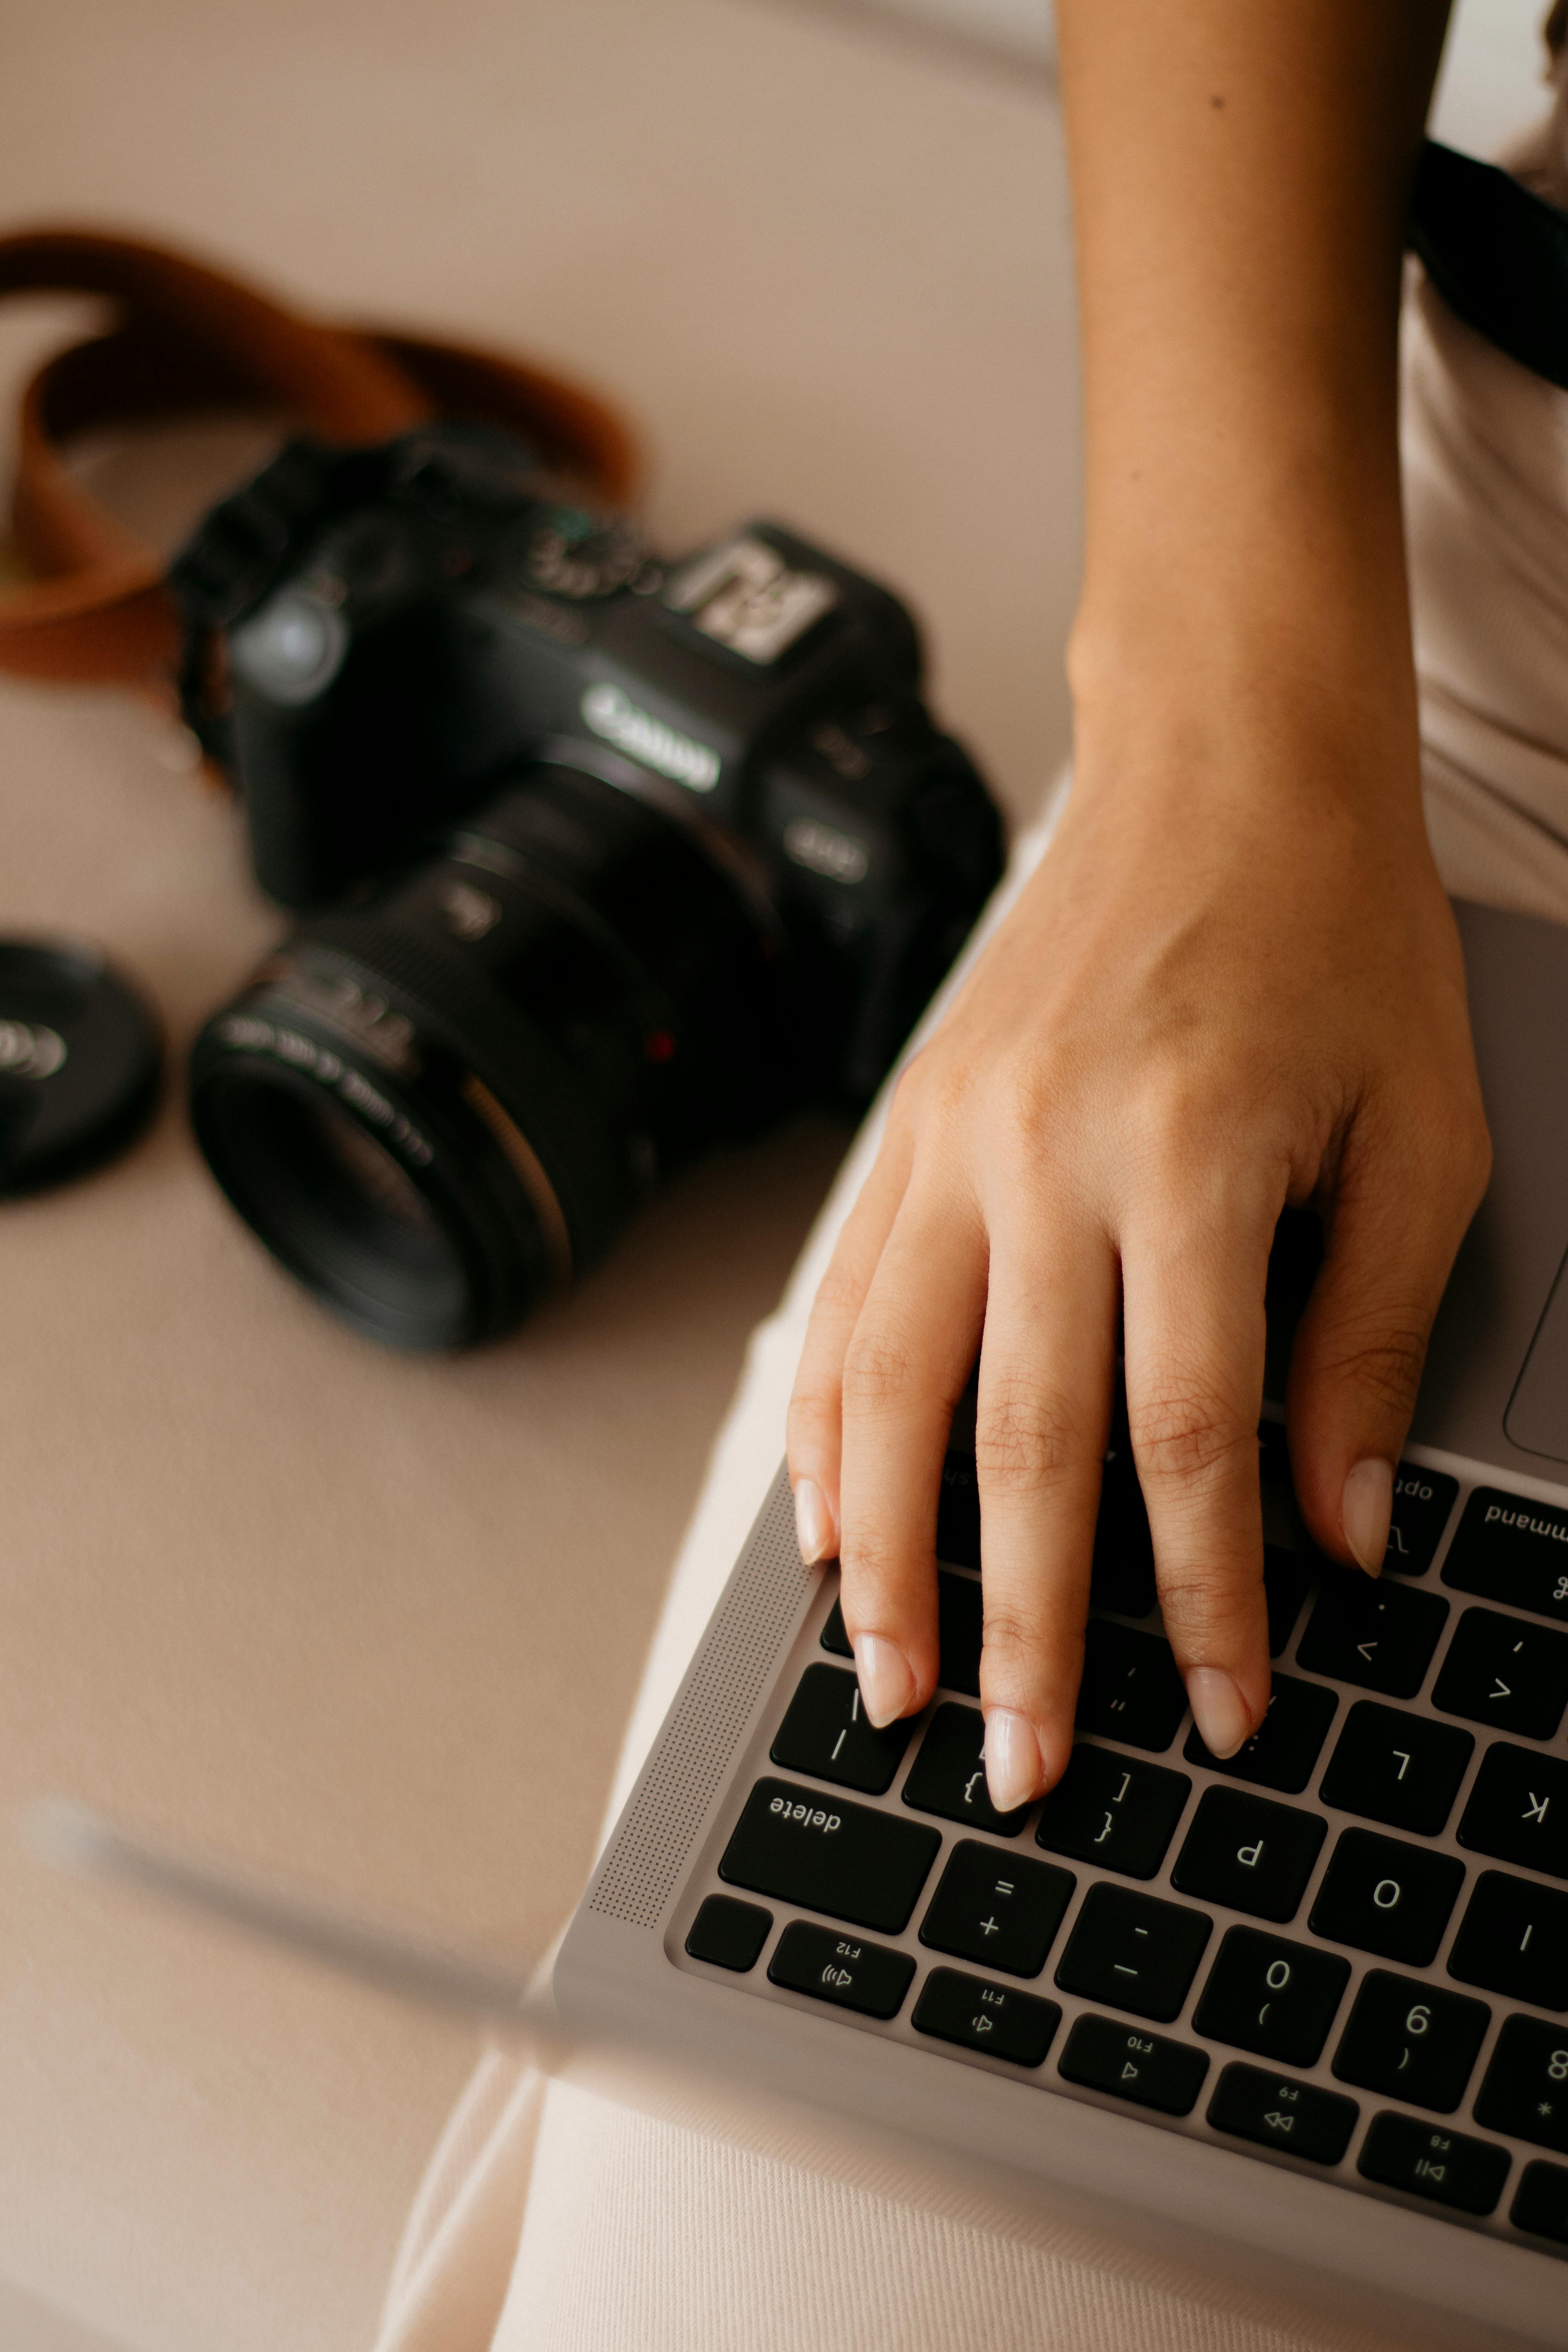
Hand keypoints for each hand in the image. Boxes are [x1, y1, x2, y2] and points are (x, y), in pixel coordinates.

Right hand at [786, 680, 1489, 1807]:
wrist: (1225, 764)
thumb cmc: (1339, 940)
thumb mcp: (1420, 1137)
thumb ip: (1370, 1343)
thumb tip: (1342, 1530)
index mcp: (1193, 1158)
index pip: (1189, 1437)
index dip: (1208, 1599)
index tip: (1226, 1709)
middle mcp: (1046, 1153)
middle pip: (1019, 1443)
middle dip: (1024, 1630)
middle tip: (1021, 1767)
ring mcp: (952, 1136)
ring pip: (890, 1389)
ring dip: (887, 1559)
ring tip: (891, 1686)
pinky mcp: (906, 1122)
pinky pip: (842, 1302)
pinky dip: (823, 1428)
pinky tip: (819, 1524)